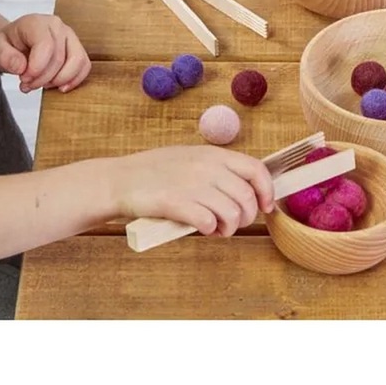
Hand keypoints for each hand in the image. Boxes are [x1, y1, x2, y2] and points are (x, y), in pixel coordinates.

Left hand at [0, 14, 91, 92]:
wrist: (14, 44)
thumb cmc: (6, 45)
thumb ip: (4, 56)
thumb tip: (21, 67)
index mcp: (36, 23)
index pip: (46, 46)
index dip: (36, 69)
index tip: (23, 79)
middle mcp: (57, 26)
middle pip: (60, 58)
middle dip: (43, 79)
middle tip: (27, 85)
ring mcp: (70, 36)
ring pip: (77, 62)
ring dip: (60, 80)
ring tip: (42, 85)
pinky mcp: (77, 48)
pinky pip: (85, 66)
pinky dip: (74, 80)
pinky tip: (59, 87)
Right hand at [111, 145, 274, 236]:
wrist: (119, 180)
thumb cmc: (153, 172)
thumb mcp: (189, 158)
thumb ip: (215, 168)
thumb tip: (244, 188)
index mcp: (211, 154)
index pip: (255, 169)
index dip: (266, 191)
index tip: (266, 206)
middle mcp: (206, 167)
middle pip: (247, 197)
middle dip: (246, 217)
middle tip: (232, 224)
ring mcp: (192, 184)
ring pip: (232, 213)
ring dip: (228, 228)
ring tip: (216, 230)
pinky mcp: (177, 203)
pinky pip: (209, 222)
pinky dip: (210, 230)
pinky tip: (200, 228)